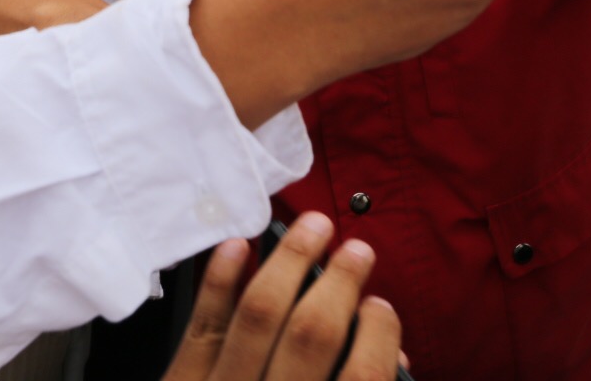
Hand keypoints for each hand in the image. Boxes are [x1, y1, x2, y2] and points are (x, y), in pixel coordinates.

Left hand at [164, 214, 402, 380]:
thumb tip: (389, 361)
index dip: (379, 339)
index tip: (383, 310)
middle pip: (311, 335)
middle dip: (339, 283)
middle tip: (358, 250)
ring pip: (257, 315)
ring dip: (289, 262)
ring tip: (313, 229)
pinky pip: (201, 326)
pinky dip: (219, 282)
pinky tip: (238, 247)